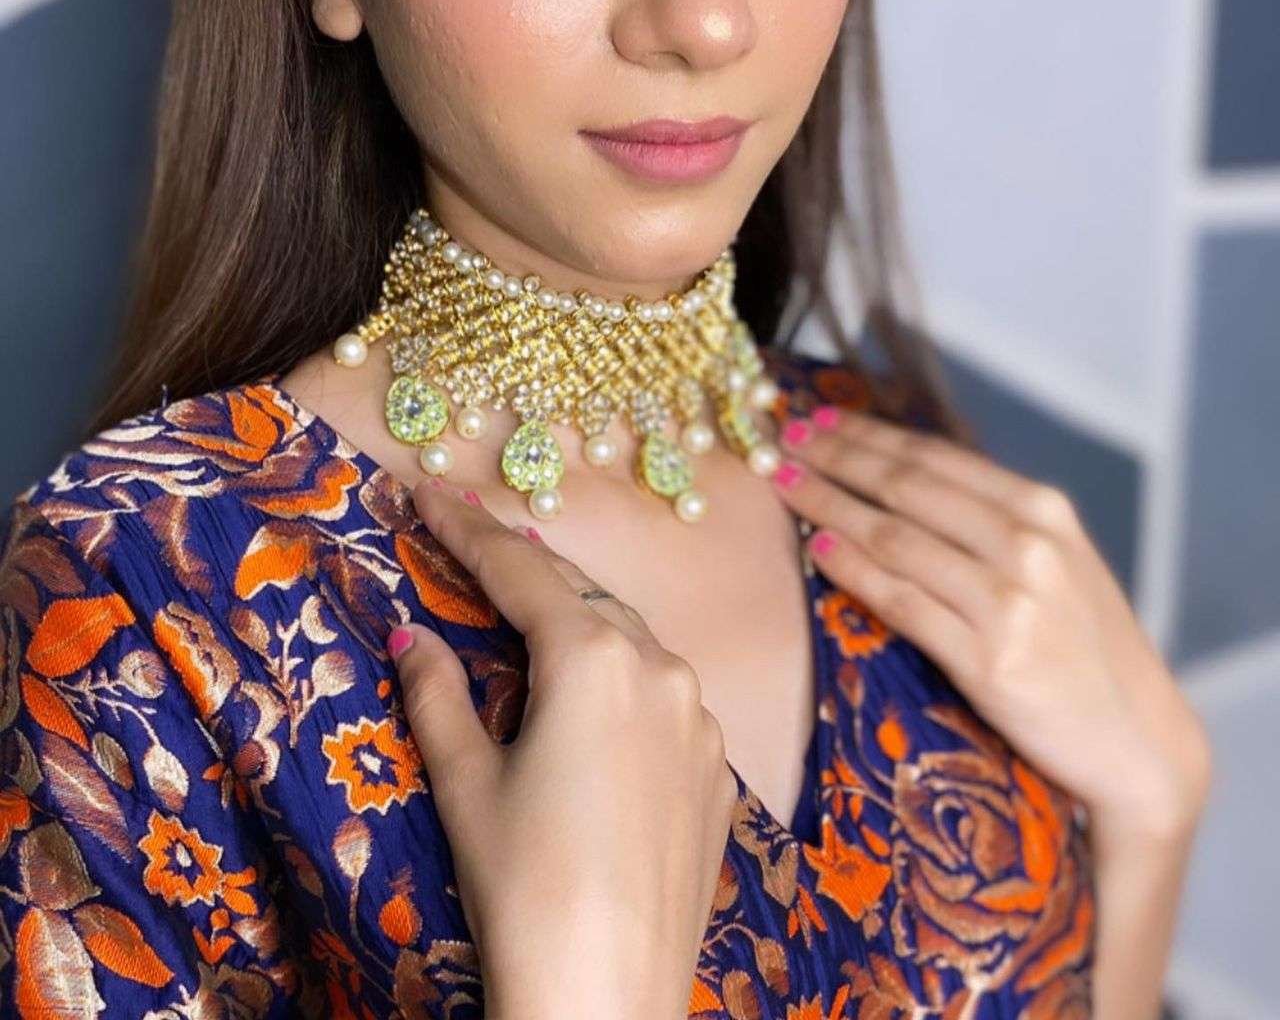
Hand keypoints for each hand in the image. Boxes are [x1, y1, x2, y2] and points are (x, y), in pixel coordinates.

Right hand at [387, 479, 738, 1019]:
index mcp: (593, 657)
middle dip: (524, 571)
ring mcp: (700, 716)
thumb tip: (410, 636)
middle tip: (469, 544)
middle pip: (580, 594)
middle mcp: (660, 667)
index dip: (466, 527)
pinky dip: (622, 682)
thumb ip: (439, 693)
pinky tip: (590, 710)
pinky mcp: (718, 767)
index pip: (518, 568)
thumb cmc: (524, 886)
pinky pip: (664, 697)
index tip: (428, 491)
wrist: (607, 996)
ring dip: (578, 624)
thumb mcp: (467, 782)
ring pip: (631, 640)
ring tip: (527, 622)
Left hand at [774, 405, 1213, 842]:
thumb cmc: (1086, 647)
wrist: (1137, 741)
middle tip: (782, 437)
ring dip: (828, 505)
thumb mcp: (1056, 562)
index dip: (866, 435)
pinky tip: (818, 549)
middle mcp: (1027, 546)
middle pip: (906, 487)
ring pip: (894, 538)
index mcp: (1043, 511)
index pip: (933, 458)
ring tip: (783, 484)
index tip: (814, 417)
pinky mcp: (990, 663)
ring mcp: (1009, 604)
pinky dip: (855, 571)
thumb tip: (897, 479)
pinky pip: (903, 604)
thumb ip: (989, 521)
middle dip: (834, 457)